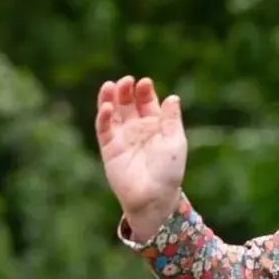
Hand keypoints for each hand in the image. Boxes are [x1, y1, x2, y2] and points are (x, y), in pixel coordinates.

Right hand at [94, 75, 186, 239]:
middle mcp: (138, 130)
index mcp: (156, 127)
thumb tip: (173, 97)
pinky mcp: (109, 148)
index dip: (145, 92)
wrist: (154, 197)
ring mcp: (122, 138)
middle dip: (127, 91)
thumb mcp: (175, 142)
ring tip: (111, 86)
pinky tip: (107, 107)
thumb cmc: (169, 172)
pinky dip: (104, 116)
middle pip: (129, 104)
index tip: (145, 83)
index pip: (148, 102)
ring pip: (113, 112)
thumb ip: (172, 120)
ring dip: (111, 98)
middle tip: (127, 81)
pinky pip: (103, 128)